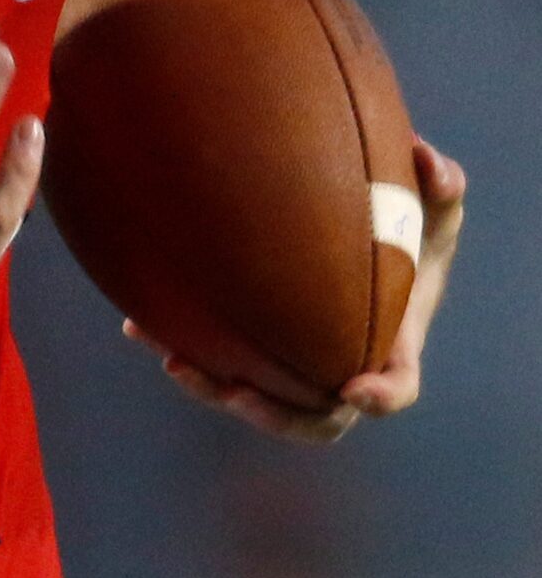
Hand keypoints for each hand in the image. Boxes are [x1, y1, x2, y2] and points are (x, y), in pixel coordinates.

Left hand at [124, 137, 465, 442]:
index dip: (379, 396)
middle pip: (315, 416)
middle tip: (237, 392)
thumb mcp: (432, 201)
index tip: (353, 388)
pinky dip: (181, 348)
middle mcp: (342, 366)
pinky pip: (220, 361)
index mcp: (394, 345)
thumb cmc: (409, 223)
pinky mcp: (254, 346)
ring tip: (173, 359)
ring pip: (256, 397)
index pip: (396, 387)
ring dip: (214, 387)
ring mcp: (295, 362)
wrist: (360, 235)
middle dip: (275, 413)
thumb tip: (426, 161)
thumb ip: (440, 183)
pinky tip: (137, 325)